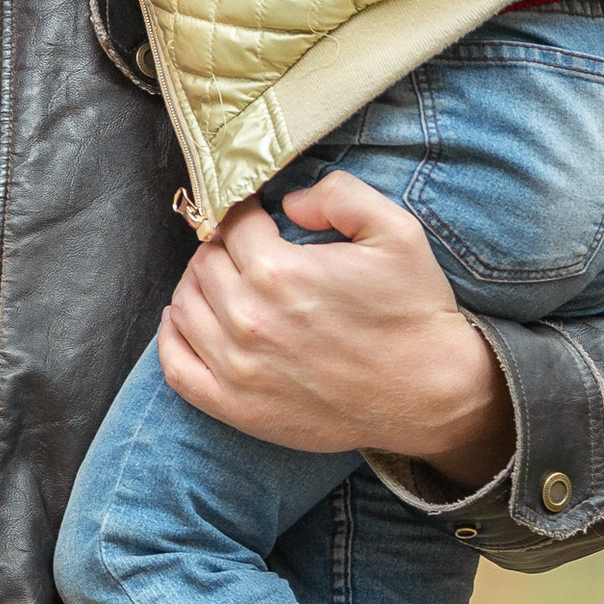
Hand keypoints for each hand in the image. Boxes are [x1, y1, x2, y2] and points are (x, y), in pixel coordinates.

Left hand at [158, 172, 511, 485]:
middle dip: (223, 246)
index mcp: (280, 272)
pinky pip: (177, 368)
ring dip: (198, 285)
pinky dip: (173, 338)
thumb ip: (338, 194)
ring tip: (225, 281)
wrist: (431, 394)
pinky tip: (188, 320)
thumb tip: (287, 202)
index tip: (258, 218)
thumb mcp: (396, 231)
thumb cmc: (414, 313)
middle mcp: (249, 319)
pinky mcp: (237, 408)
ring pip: (184, 306)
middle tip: (248, 250)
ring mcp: (238, 368)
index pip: (233, 223)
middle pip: (204, 261)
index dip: (246, 213)